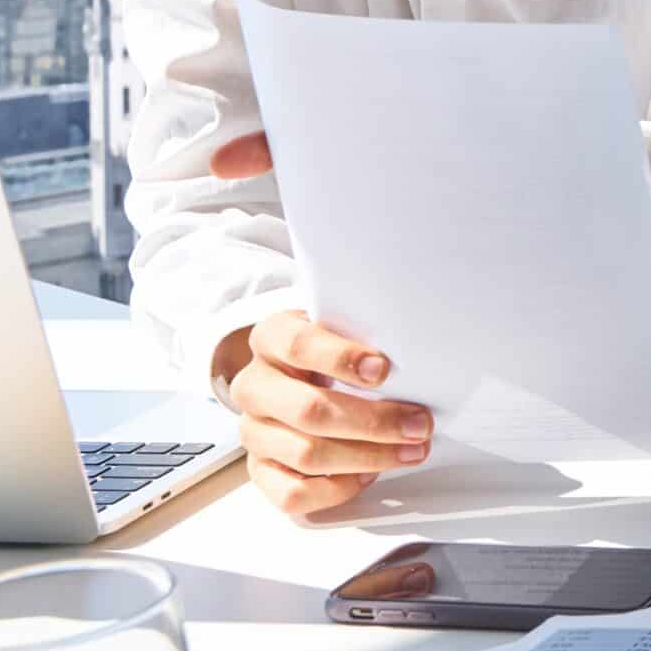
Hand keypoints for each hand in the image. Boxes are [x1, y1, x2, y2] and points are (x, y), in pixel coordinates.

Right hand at [203, 136, 432, 520]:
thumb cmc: (339, 312)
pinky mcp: (266, 469)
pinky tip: (369, 476)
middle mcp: (257, 382)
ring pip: (302, 456)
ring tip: (415, 446)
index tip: (384, 366)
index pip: (294, 343)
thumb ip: (279, 184)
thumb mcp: (329, 255)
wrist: (303, 361)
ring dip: (367, 456)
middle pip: (305, 412)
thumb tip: (225, 155)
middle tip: (424, 422)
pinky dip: (332, 492)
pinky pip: (288, 495)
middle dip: (372, 420)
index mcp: (273, 331)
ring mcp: (258, 429)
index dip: (338, 357)